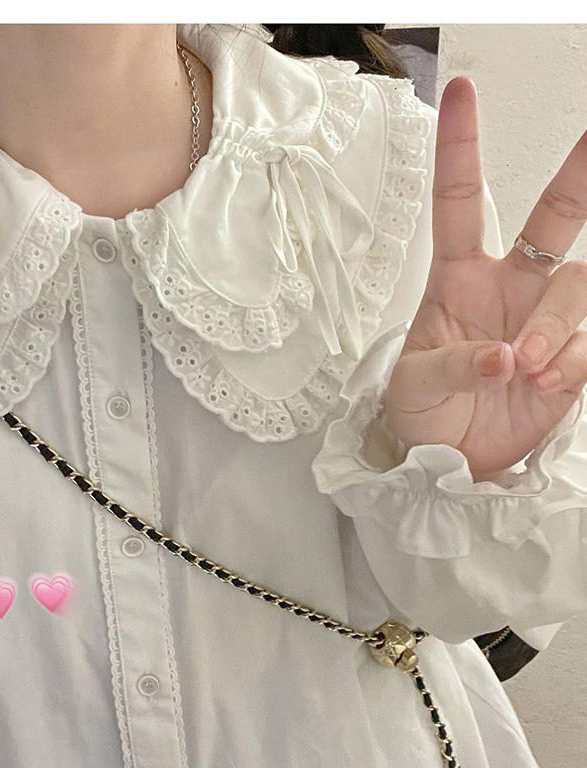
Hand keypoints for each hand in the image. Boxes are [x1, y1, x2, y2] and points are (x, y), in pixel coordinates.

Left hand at [382, 77, 586, 481]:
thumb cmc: (418, 410)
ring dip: (557, 327)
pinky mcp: (571, 359)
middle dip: (581, 177)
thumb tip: (505, 356)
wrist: (447, 459)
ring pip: (577, 287)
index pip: (458, 202)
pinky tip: (544, 383)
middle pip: (555, 218)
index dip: (461, 149)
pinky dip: (573, 362)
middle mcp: (508, 287)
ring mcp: (543, 320)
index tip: (462, 91)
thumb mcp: (414, 385)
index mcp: (457, 279)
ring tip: (525, 368)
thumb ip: (454, 364)